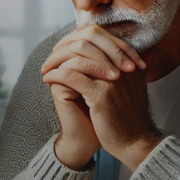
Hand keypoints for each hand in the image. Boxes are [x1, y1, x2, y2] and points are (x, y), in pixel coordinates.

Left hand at [42, 26, 146, 169]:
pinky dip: (55, 75)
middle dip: (63, 48)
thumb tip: (98, 54)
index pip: (98, 38)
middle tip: (50, 59)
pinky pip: (71, 76)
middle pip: (87, 42)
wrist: (134, 141)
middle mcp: (124, 65)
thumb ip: (118, 68)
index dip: (75, 41)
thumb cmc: (126, 116)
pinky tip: (48, 79)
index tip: (61, 50)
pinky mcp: (101, 94)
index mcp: (130, 60)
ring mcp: (113, 78)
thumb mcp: (128, 86)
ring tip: (46, 69)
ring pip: (77, 56)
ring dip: (56, 61)